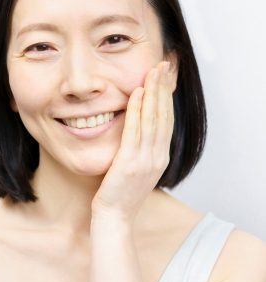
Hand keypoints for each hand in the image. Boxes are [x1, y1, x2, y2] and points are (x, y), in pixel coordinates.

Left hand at [91, 60, 174, 224]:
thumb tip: (139, 127)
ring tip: (153, 71)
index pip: (166, 119)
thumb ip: (141, 148)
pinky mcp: (131, 162)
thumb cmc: (121, 192)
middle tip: (163, 65)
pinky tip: (136, 93)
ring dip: (153, 92)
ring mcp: (146, 159)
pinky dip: (137, 110)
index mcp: (160, 156)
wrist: (114, 217)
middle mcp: (158, 155)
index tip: (165, 76)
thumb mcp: (138, 168)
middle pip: (163, 114)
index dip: (166, 96)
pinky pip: (135, 130)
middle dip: (163, 87)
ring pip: (153, 119)